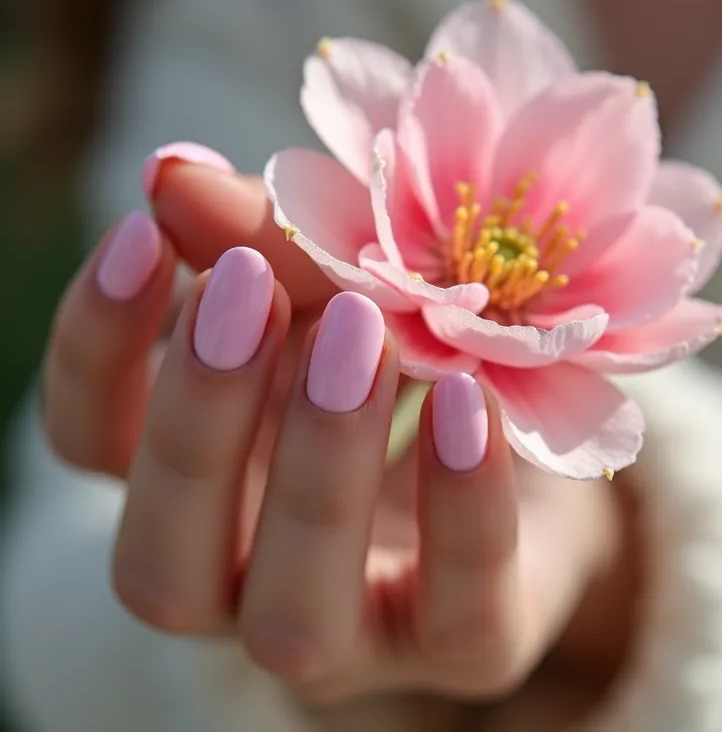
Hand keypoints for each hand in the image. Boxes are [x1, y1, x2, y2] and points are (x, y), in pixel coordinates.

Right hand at [43, 155, 620, 705]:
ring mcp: (358, 630)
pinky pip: (460, 613)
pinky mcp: (468, 643)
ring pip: (289, 619)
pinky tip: (467, 399)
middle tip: (248, 285)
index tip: (140, 235)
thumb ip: (267, 239)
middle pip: (164, 565)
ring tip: (358, 332)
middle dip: (199, 422)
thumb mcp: (341, 280)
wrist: (530, 428)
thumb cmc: (407, 347)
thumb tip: (173, 174)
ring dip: (316, 469)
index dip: (96, 350)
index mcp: (202, 489)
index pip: (94, 449)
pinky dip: (463, 505)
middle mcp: (252, 579)